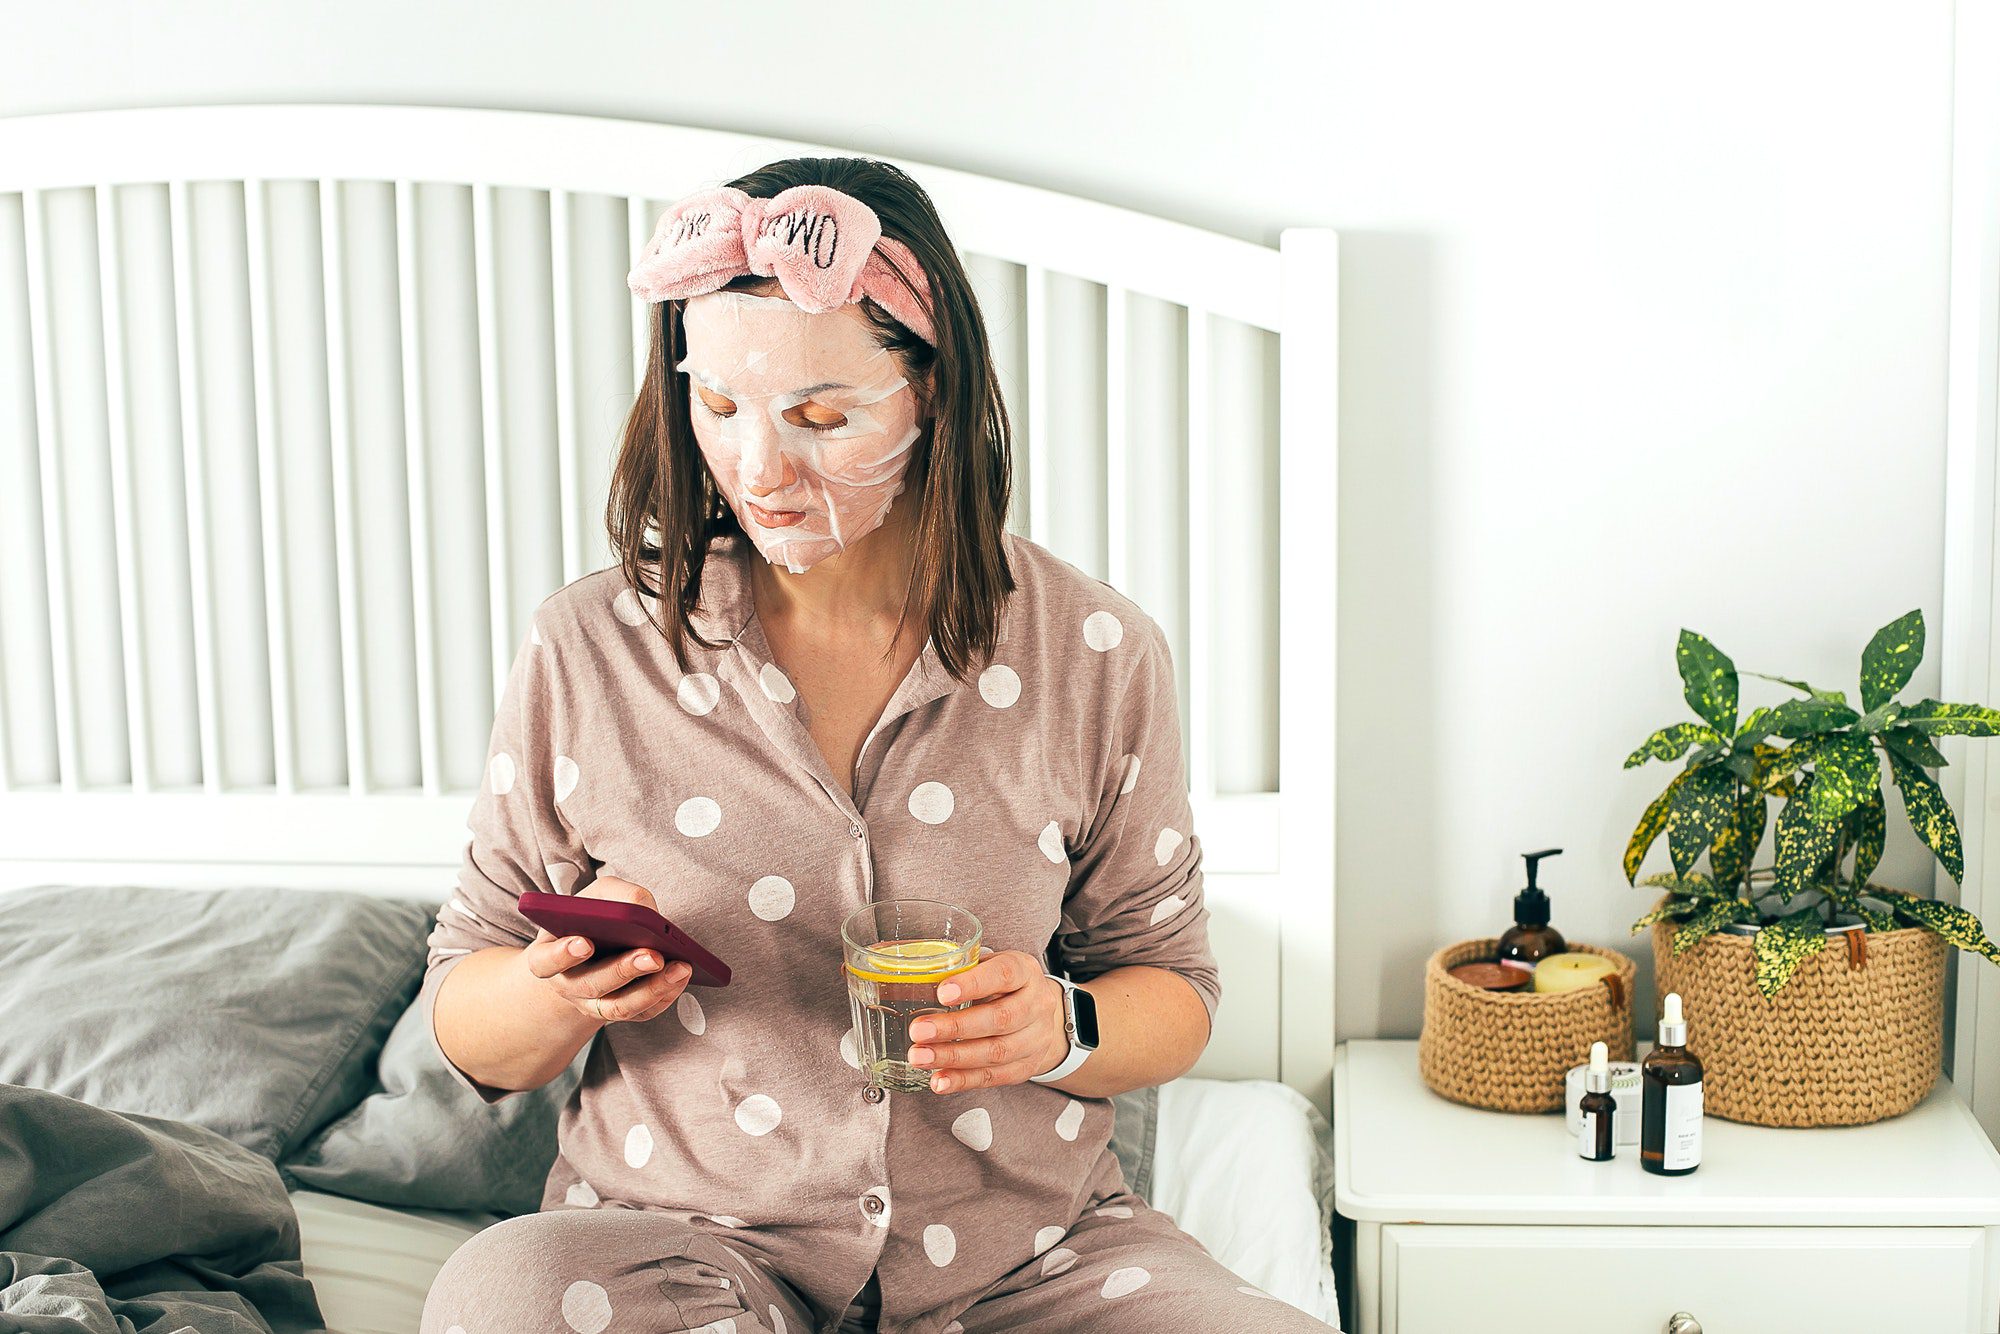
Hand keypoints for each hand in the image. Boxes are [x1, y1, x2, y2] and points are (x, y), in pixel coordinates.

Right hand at [519, 875, 692, 1027]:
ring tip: (680, 967)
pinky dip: (665, 995)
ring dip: (652, 988)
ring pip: (620, 1006)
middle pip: (592, 985)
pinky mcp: (620, 1011)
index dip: (563, 954)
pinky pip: (642, 1013)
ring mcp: (593, 1004)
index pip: (546, 961)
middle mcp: (568, 985)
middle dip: (625, 969)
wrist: (593, 947)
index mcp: (548, 955)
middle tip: (653, 955)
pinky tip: (682, 975)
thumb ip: (615, 895)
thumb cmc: (592, 917)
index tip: (586, 942)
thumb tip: (645, 910)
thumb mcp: (597, 897)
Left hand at [906, 949, 1069, 1093]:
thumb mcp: (989, 966)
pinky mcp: (1027, 1066)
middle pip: (1000, 1018)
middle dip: (955, 1027)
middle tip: (919, 1031)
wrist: (1039, 1013)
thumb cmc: (1004, 985)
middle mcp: (1036, 1004)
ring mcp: (1036, 1038)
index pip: (1004, 974)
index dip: (973, 984)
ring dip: (954, 1057)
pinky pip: (994, 1077)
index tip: (942, 993)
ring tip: (921, 1057)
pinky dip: (963, 1080)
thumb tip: (920, 977)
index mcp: (1025, 971)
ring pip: (996, 1052)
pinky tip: (939, 1080)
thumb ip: (962, 970)